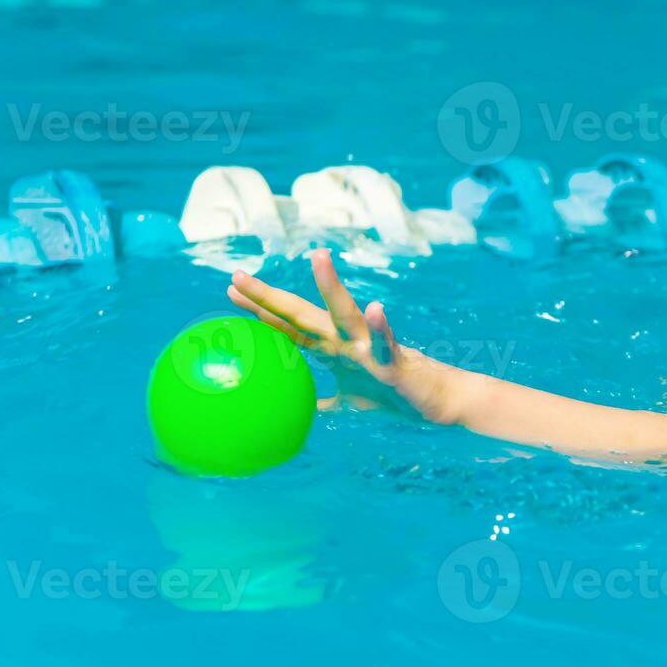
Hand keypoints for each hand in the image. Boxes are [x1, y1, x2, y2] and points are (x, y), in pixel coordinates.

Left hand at [226, 249, 460, 422]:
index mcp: (333, 347)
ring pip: (346, 313)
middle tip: (235, 277)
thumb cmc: (393, 395)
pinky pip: (387, 343)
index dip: (260, 310)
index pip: (289, 326)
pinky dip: (382, 327)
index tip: (230, 291)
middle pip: (301, 314)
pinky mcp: (394, 361)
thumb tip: (302, 409)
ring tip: (319, 257)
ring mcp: (369, 346)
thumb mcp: (350, 399)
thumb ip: (324, 399)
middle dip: (269, 296)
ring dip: (331, 286)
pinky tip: (377, 308)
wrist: (436, 398)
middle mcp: (346, 339)